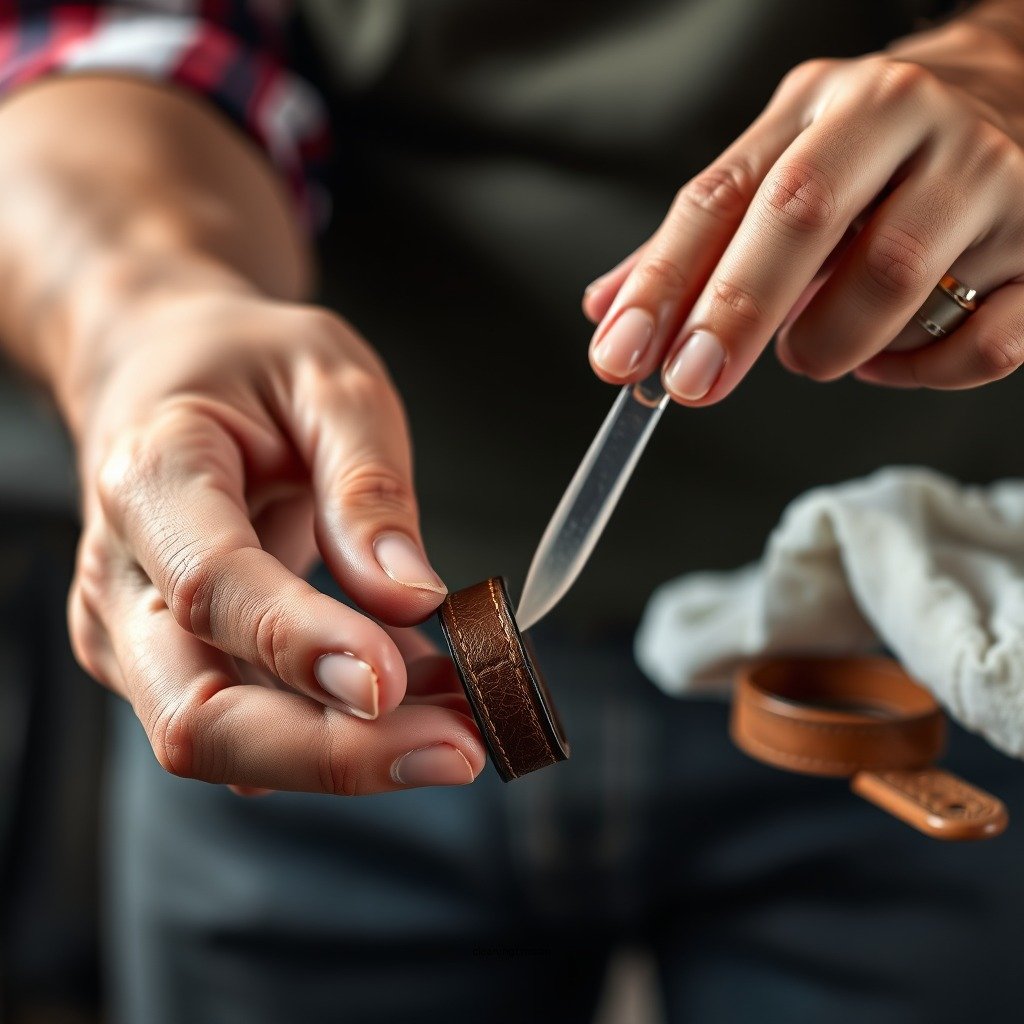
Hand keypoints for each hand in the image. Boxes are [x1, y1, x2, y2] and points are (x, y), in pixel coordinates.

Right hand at [66, 279, 484, 794]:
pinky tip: (417, 704)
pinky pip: (253, 729)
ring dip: (351, 752)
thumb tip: (409, 595)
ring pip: (226, 743)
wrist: (163, 379)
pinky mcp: (171, 667)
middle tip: (459, 748)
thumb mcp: (329, 378)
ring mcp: (136, 637)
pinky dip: (340, 734)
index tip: (395, 681)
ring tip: (462, 720)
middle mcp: (121, 580)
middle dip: (332, 753)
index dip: (304, 646)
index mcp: (150, 479)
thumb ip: (366, 485)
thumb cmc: (245, 367)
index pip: (215, 591)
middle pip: (197, 714)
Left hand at [585, 18, 1023, 397]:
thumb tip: (605, 312)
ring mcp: (990, 178)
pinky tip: (889, 357)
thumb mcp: (783, 157)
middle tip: (694, 381)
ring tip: (812, 348)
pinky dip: (919, 374)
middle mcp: (909, 123)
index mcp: (824, 104)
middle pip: (803, 217)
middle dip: (735, 313)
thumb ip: (699, 239)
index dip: (662, 284)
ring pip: (893, 286)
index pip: (722, 196)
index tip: (619, 355)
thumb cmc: (880, 144)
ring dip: (830, 345)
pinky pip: (980, 342)